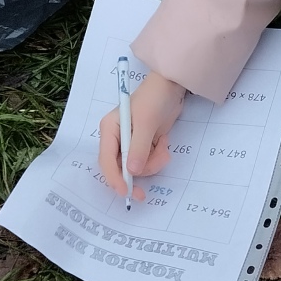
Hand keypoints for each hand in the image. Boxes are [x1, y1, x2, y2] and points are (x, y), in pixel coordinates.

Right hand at [97, 70, 187, 201]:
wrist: (174, 87)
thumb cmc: (154, 99)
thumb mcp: (146, 123)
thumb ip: (138, 148)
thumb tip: (132, 172)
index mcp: (110, 129)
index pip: (106, 160)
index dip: (114, 178)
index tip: (125, 191)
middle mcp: (117, 138)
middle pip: (121, 167)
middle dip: (137, 173)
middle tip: (142, 193)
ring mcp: (131, 142)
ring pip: (138, 167)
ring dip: (153, 163)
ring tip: (163, 148)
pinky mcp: (145, 144)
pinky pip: (148, 161)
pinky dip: (158, 157)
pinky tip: (164, 142)